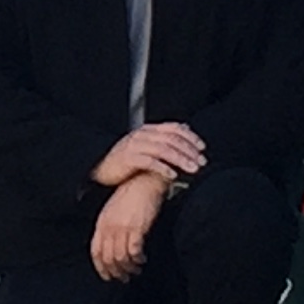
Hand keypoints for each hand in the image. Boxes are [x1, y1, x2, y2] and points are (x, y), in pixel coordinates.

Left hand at [90, 171, 167, 281]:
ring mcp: (122, 227)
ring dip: (129, 268)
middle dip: (116, 271)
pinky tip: (142, 260)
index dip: (101, 267)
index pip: (95, 251)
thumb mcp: (113, 210)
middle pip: (108, 257)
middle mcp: (109, 227)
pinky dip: (138, 259)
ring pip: (121, 257)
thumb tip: (111, 247)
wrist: (144, 181)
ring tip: (135, 270)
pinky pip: (134, 251)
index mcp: (101, 223)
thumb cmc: (130, 195)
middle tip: (124, 278)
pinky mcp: (137, 227)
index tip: (108, 276)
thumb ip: (109, 227)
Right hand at [91, 121, 206, 190]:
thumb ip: (163, 140)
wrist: (101, 170)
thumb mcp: (146, 146)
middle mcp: (142, 134)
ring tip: (192, 169)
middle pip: (172, 139)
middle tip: (201, 162)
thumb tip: (185, 132)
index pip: (174, 128)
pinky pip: (149, 161)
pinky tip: (172, 175)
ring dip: (181, 160)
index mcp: (148, 130)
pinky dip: (163, 168)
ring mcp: (135, 145)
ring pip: (164, 149)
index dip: (190, 137)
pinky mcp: (128, 158)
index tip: (202, 148)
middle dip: (189, 151)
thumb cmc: (125, 160)